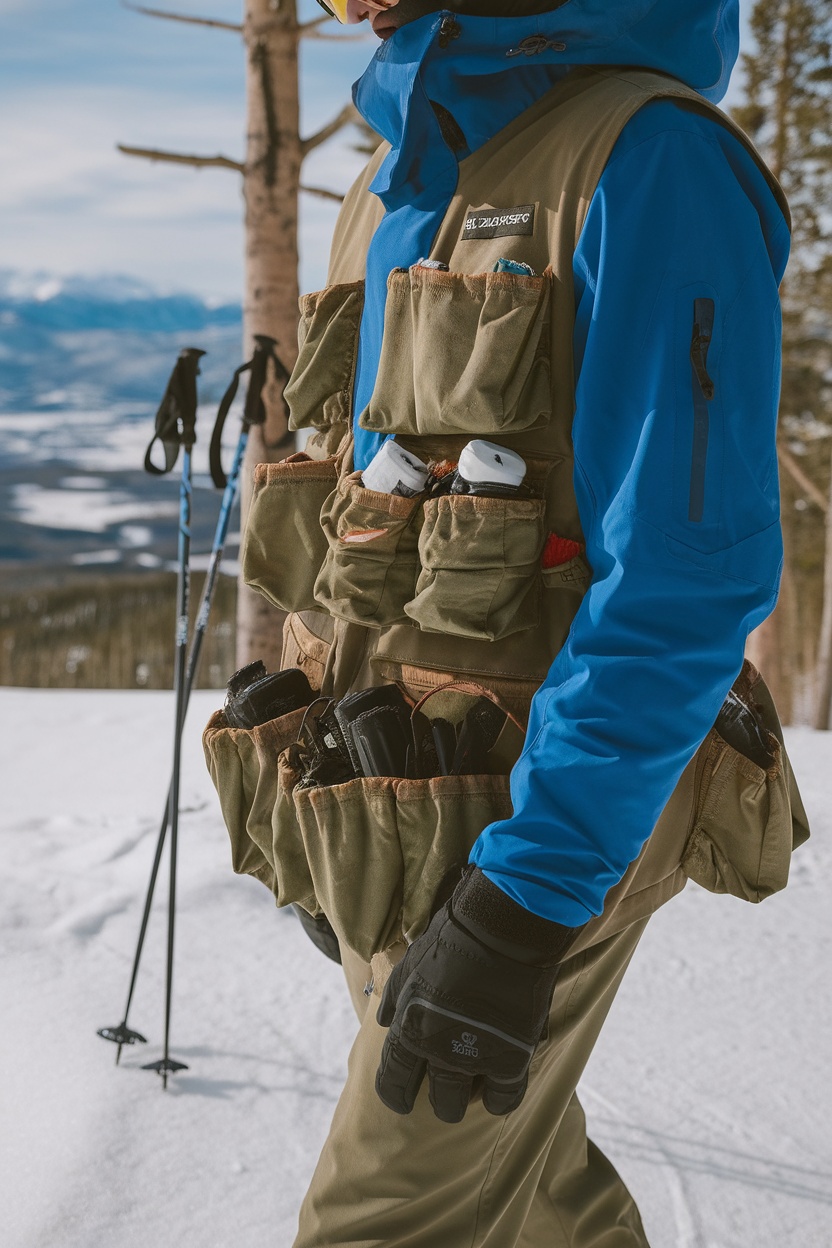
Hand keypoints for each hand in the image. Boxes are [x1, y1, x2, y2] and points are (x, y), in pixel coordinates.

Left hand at [375, 867, 581, 1122]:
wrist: (499, 928)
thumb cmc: (452, 938)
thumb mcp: (409, 964)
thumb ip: (395, 997)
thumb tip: (384, 1022)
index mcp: (408, 1026)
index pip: (393, 1077)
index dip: (395, 1094)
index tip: (400, 1103)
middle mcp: (436, 1048)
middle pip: (435, 1095)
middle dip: (439, 1098)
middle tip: (445, 1094)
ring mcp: (473, 1056)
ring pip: (462, 1101)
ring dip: (464, 1100)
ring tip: (471, 1094)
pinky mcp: (510, 1056)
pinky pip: (504, 1097)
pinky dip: (501, 1099)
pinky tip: (500, 1092)